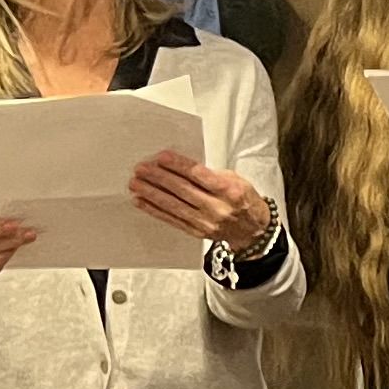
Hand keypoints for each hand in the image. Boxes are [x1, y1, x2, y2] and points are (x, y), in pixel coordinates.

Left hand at [128, 151, 273, 255]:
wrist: (252, 230)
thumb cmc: (243, 200)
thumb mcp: (235, 180)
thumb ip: (210, 174)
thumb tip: (180, 166)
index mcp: (230, 191)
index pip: (199, 175)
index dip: (179, 165)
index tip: (162, 157)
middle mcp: (217, 208)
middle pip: (183, 190)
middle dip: (159, 178)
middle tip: (142, 168)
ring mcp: (206, 222)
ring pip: (174, 205)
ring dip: (152, 193)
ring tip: (135, 183)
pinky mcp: (196, 231)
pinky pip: (172, 219)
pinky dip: (154, 210)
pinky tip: (141, 201)